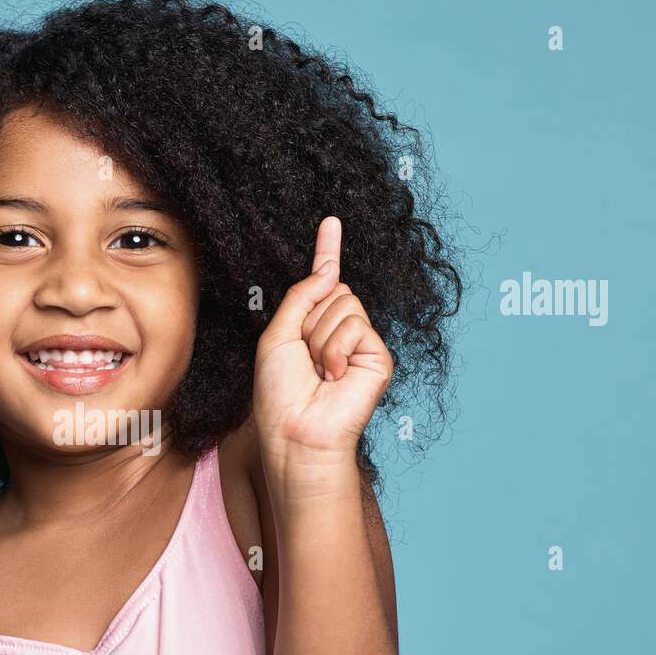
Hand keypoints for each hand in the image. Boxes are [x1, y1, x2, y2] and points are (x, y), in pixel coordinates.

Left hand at [253, 216, 393, 468]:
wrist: (295, 431)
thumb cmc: (280, 394)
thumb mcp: (277, 337)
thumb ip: (300, 298)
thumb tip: (328, 271)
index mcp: (312, 326)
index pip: (323, 282)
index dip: (327, 251)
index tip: (331, 222)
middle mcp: (340, 332)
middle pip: (333, 290)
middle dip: (310, 318)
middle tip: (305, 357)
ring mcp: (361, 344)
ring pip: (343, 305)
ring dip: (320, 337)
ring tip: (319, 371)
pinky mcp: (379, 356)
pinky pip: (356, 325)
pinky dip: (337, 348)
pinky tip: (335, 376)